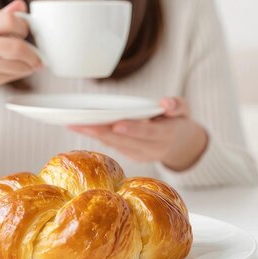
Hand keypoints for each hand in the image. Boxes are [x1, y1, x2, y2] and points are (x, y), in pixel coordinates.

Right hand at [0, 0, 41, 112]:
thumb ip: (0, 16)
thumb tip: (22, 5)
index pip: (8, 20)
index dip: (23, 27)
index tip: (26, 32)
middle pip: (15, 46)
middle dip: (32, 53)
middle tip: (37, 56)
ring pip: (16, 65)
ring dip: (29, 66)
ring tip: (31, 64)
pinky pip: (9, 77)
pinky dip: (20, 74)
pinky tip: (20, 71)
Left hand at [68, 97, 207, 170]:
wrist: (181, 146)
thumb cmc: (179, 122)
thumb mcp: (185, 111)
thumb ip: (177, 106)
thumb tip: (166, 103)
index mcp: (165, 137)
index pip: (147, 133)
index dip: (132, 129)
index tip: (117, 124)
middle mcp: (150, 150)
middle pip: (122, 141)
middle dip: (100, 132)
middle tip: (78, 123)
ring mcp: (138, 155)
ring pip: (113, 143)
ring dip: (91, 134)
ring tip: (72, 124)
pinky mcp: (129, 154)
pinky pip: (110, 144)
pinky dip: (95, 136)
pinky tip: (79, 127)